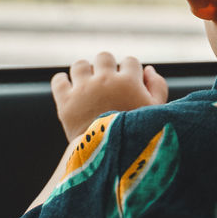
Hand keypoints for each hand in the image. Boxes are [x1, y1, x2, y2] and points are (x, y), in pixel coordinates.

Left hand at [50, 52, 168, 140]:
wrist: (111, 160)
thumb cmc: (139, 137)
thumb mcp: (158, 113)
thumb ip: (158, 87)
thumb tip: (148, 70)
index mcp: (129, 82)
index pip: (130, 61)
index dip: (130, 72)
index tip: (128, 85)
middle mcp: (105, 80)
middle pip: (104, 57)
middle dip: (107, 67)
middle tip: (107, 84)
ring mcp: (83, 90)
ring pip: (80, 65)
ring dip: (84, 72)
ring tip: (88, 86)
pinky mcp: (65, 102)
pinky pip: (59, 80)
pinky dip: (62, 82)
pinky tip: (69, 89)